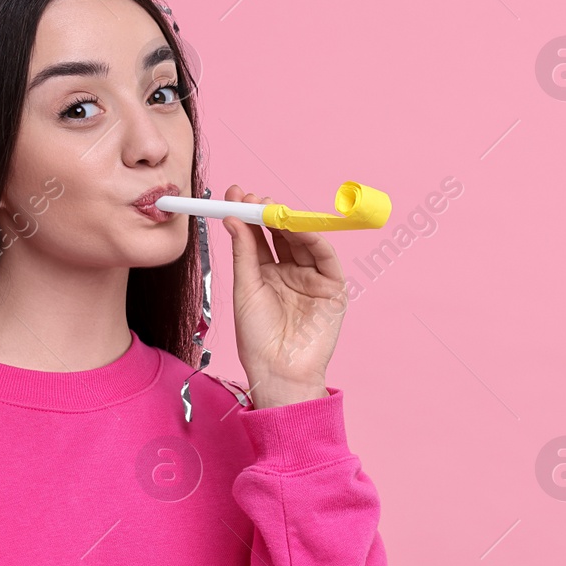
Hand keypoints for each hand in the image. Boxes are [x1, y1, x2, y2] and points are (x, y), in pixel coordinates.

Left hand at [221, 184, 346, 407]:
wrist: (278, 372)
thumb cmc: (257, 339)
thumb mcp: (245, 289)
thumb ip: (244, 253)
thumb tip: (234, 218)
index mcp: (265, 274)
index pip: (258, 236)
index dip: (248, 215)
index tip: (233, 194)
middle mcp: (290, 272)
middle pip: (281, 234)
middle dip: (268, 212)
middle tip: (252, 197)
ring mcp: (311, 278)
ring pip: (302, 241)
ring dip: (288, 221)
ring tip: (270, 207)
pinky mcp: (332, 287)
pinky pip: (325, 257)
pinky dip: (313, 238)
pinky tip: (296, 225)